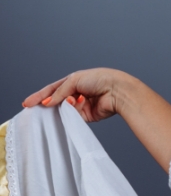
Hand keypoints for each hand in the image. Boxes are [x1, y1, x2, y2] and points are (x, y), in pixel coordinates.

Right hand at [22, 68, 136, 123]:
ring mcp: (82, 105)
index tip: (27, 103)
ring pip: (65, 109)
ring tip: (72, 99)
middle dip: (48, 104)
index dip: (40, 96)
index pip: (52, 89)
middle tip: (36, 108)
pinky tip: (79, 103)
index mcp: (74, 81)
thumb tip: (47, 102)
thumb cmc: (100, 79)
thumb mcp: (75, 80)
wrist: (118, 91)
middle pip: (57, 101)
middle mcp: (77, 93)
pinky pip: (74, 116)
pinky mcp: (88, 115)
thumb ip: (59, 92)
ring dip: (66, 105)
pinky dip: (74, 111)